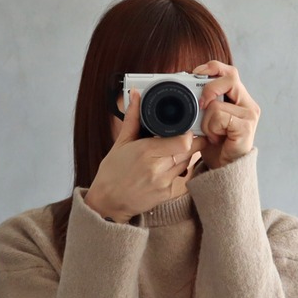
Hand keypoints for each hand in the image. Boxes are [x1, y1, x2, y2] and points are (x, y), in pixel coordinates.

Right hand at [85, 90, 208, 221]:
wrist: (108, 202)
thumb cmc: (112, 172)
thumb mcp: (121, 143)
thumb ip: (133, 118)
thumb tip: (136, 95)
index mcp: (147, 152)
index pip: (184, 141)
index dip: (189, 133)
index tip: (186, 129)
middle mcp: (158, 168)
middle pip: (190, 151)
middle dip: (190, 143)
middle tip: (182, 138)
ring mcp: (164, 183)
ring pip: (187, 163)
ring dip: (184, 156)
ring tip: (169, 153)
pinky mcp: (167, 194)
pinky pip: (181, 177)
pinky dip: (178, 170)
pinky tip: (164, 168)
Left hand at [193, 61, 259, 168]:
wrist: (223, 170)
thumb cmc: (214, 145)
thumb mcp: (205, 118)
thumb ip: (203, 101)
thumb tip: (185, 83)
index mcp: (239, 98)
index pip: (229, 72)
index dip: (213, 68)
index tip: (195, 74)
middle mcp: (248, 104)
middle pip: (230, 77)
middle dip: (209, 88)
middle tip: (200, 105)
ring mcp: (250, 115)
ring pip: (218, 102)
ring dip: (206, 118)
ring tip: (210, 132)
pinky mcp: (246, 127)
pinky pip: (219, 116)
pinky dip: (211, 128)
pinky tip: (215, 138)